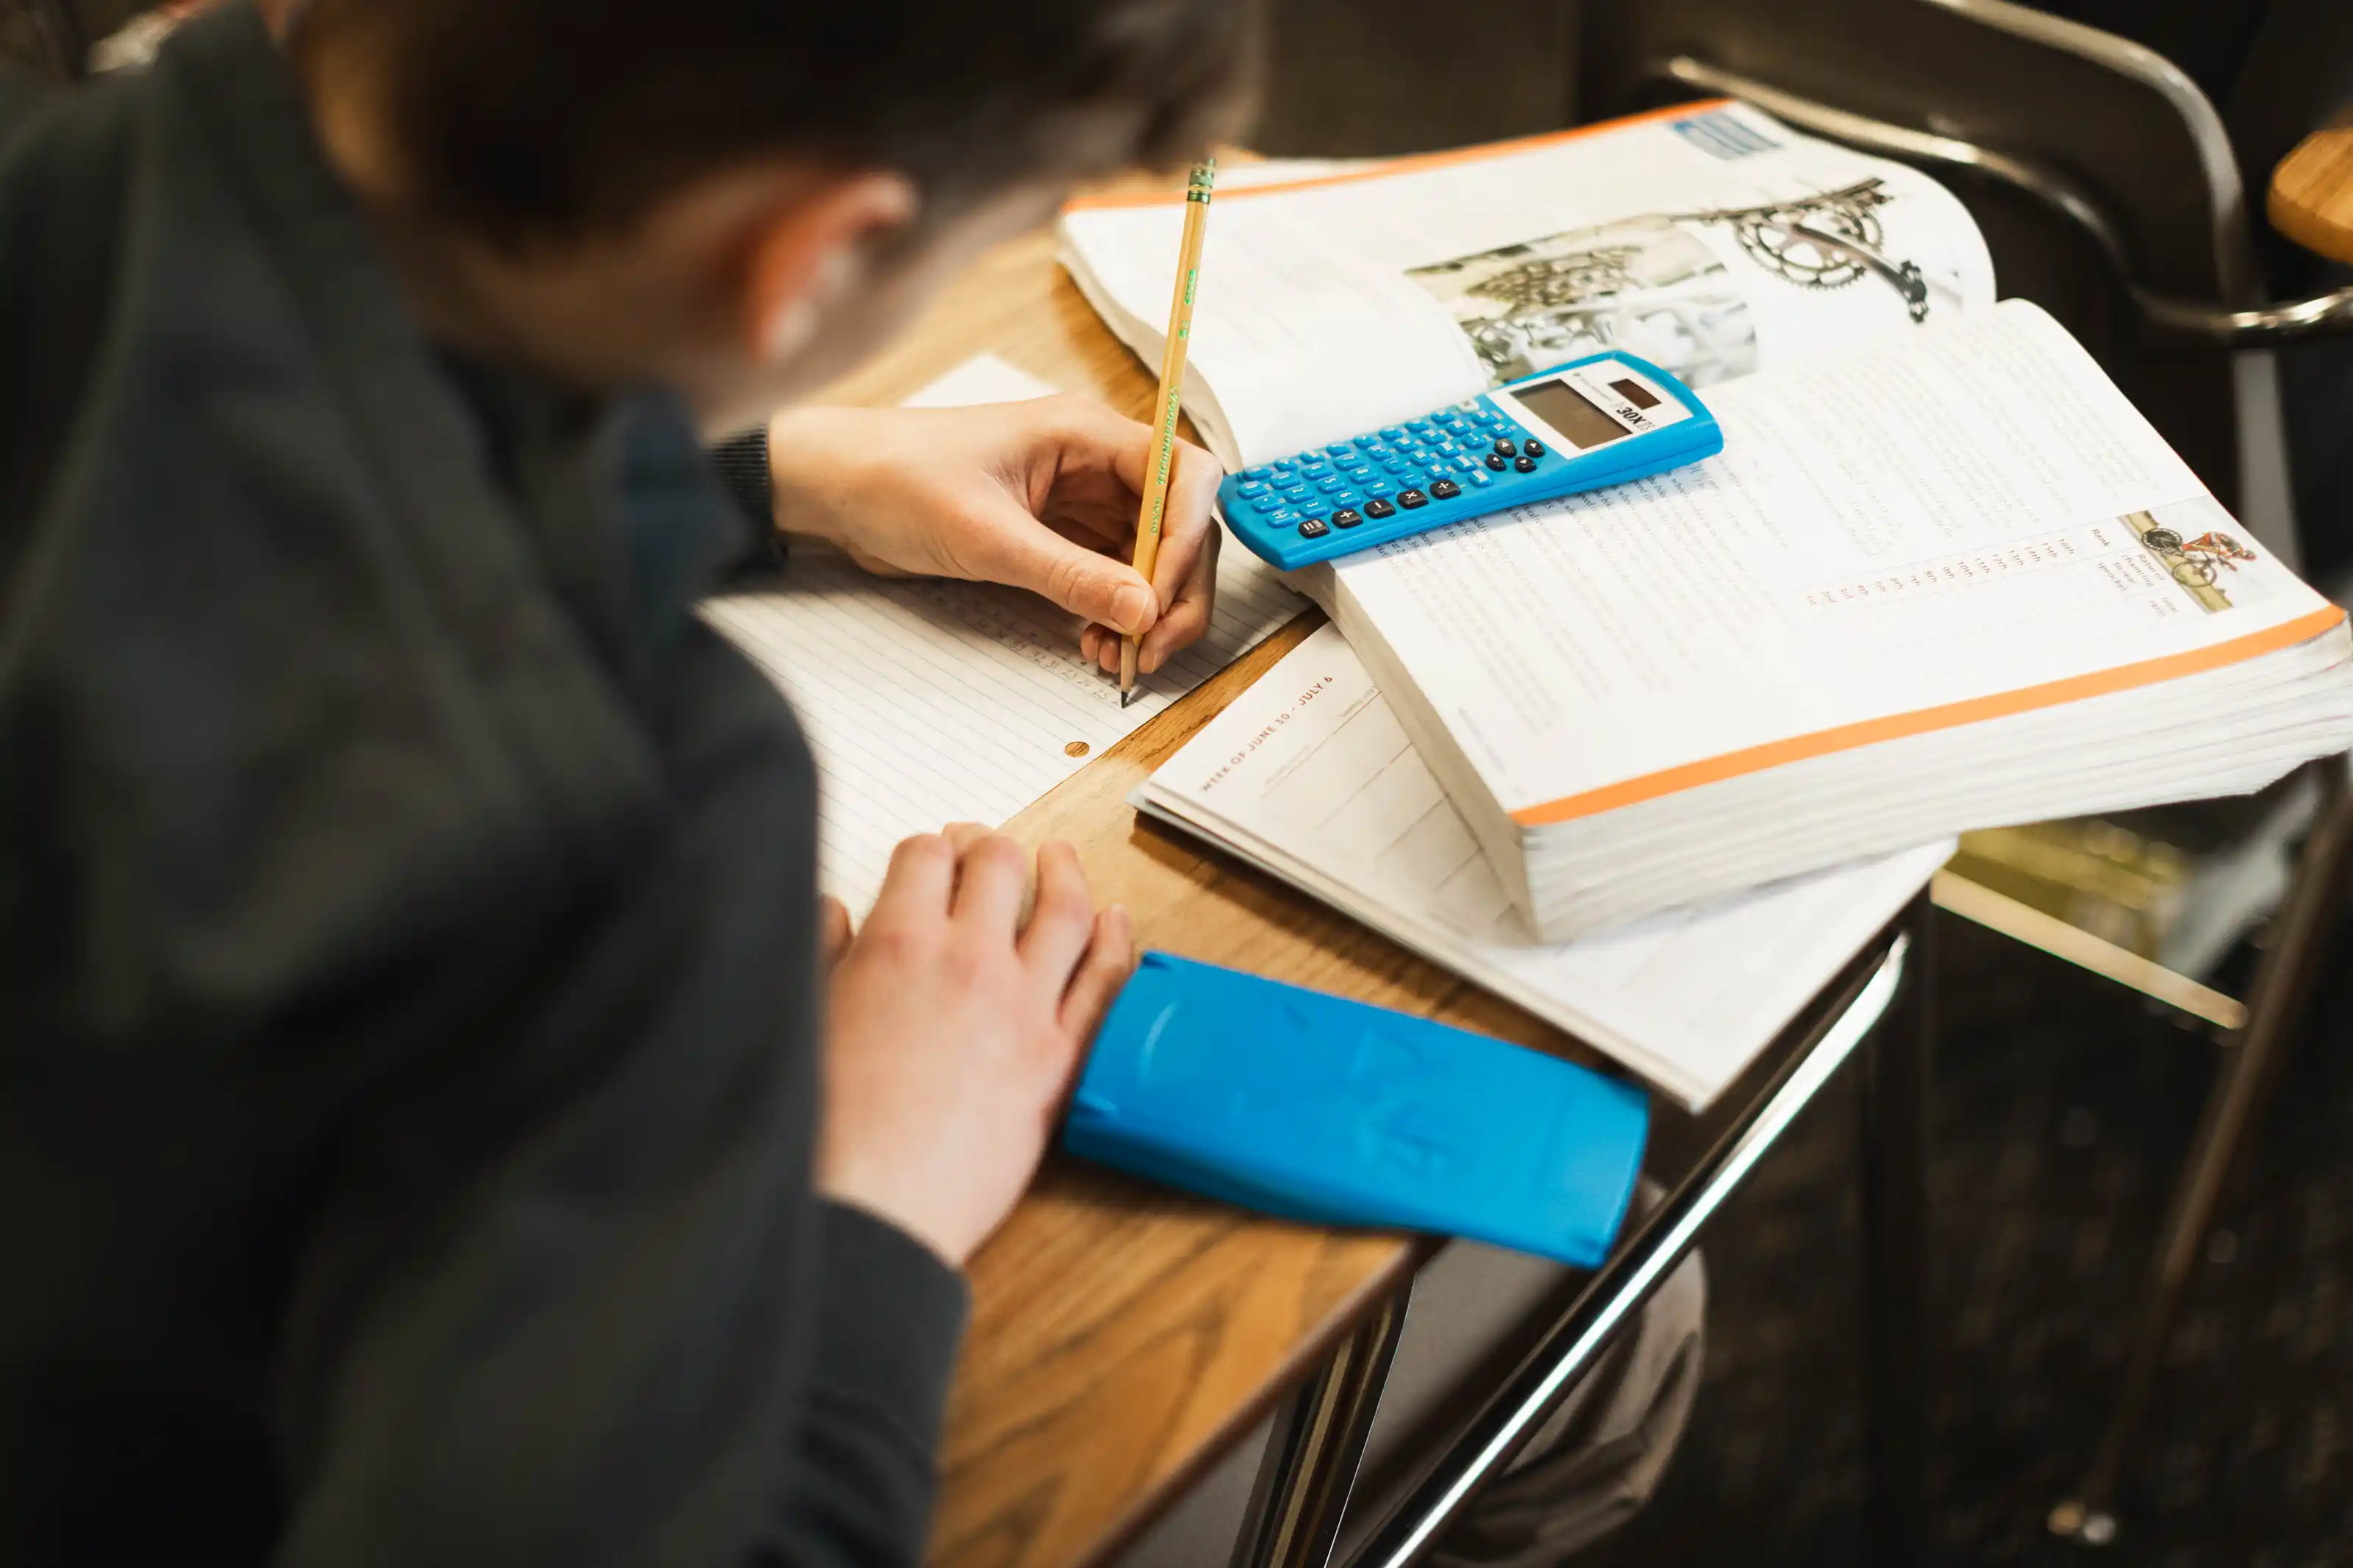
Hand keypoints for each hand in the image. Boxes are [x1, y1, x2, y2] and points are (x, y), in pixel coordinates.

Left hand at [765, 397, 1222, 676]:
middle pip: (1176, 524)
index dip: (1185, 539)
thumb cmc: (897, 479)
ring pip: (1149, 558)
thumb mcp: (987, 535)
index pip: (1182, 476)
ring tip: (1117, 654)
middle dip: (1174, 589)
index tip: (1159, 598)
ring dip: (1145, 610)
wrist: (835, 488)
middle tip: (1152, 646)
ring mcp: (1079, 501)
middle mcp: (1095, 463)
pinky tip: (1094, 643)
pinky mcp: (1057, 535)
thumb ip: (1070, 575)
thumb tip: (1143, 610)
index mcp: (1086, 433)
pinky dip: (1114, 613)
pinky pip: (1111, 576)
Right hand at [816, 827, 1135, 1266]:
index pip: (925, 857)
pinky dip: (1115, 941)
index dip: (928, 850)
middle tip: (983, 849)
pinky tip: (1116, 922)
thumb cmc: (829, 1128)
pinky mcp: (1060, 1058)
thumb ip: (823, 953)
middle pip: (998, 865)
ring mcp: (1023, 1007)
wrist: (873, 1205)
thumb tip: (834, 912)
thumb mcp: (804, 1017)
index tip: (929, 858)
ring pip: (1064, 909)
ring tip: (1060, 857)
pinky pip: (1105, 982)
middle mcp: (968, 960)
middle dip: (988, 846)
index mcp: (897, 942)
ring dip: (1064, 872)